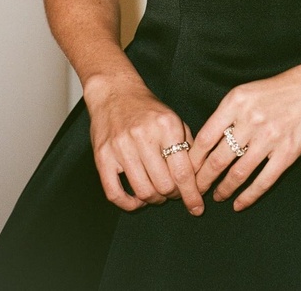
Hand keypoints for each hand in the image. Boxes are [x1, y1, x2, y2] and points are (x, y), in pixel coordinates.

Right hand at [85, 73, 202, 214]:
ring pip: (143, 191)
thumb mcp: (174, 119)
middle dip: (173, 195)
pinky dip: (128, 204)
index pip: (182, 171)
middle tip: (174, 193)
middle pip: (164, 185)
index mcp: (166, 126)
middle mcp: (143, 136)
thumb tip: (198, 178)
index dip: (191, 194)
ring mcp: (120, 147)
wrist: (115, 92)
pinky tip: (137, 199)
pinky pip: (114, 193)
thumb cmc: (148, 109)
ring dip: (154, 200)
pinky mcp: (102, 156)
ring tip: (158, 194)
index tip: (197, 208)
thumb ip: (188, 146)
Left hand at [189, 61, 300, 210]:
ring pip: (237, 173)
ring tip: (217, 196)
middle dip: (203, 180)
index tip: (185, 172)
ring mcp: (270, 137)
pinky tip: (240, 204)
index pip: (205, 137)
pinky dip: (248, 196)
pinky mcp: (288, 152)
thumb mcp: (249, 92)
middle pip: (217, 159)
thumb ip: (229, 114)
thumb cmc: (282, 88)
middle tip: (195, 192)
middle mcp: (250, 119)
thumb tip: (207, 142)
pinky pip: (263, 181)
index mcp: (236, 101)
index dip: (192, 160)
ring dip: (224, 190)